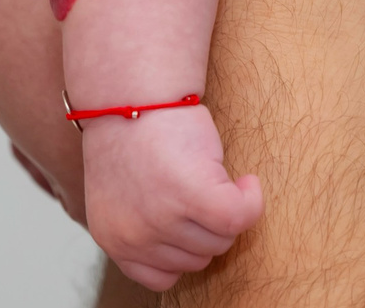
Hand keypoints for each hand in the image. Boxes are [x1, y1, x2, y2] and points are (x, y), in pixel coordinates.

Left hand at [80, 103, 264, 291]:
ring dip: (228, 209)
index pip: (161, 277)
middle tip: (199, 184)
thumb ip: (143, 226)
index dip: (183, 248)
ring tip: (212, 173)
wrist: (130, 87)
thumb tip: (188, 249)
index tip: (189, 220)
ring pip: (222, 239)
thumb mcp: (122, 193)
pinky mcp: (192, 195)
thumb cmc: (131, 131)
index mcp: (113, 238)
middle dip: (206, 225)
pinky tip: (245, 180)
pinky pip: (241, 217)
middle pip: (198, 259)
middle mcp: (134, 235)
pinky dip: (251, 199)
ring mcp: (162, 218)